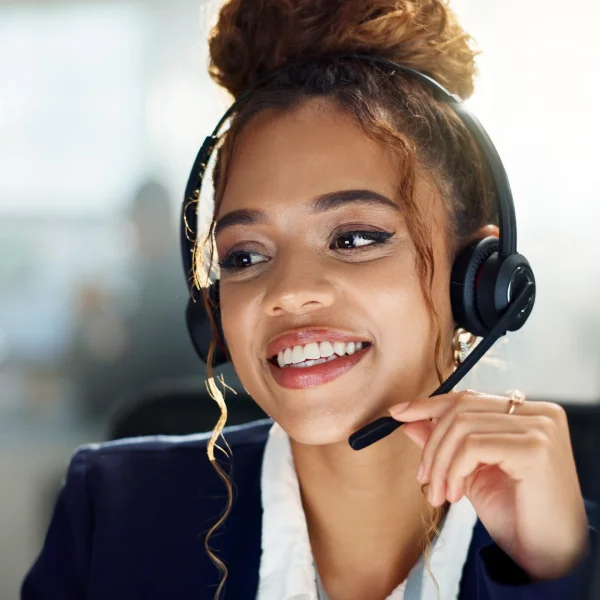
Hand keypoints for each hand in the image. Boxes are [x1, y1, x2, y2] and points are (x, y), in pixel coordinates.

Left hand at [389, 390, 588, 580]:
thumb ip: (444, 442)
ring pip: (462, 427)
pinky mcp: (536, 447)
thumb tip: (408, 419)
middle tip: (423, 478)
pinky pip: (473, 447)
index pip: (468, 398)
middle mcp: (539, 412)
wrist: (549, 555)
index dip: (428, 404)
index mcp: (527, 412)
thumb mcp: (470, 471)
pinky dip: (454, 471)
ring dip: (440, 463)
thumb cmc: (516, 513)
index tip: (398, 413)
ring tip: (440, 493)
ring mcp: (540, 427)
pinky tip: (456, 495)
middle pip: (461, 409)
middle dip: (432, 444)